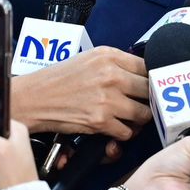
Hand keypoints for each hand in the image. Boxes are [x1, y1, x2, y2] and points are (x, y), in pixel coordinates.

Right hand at [12, 47, 151, 137]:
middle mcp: (111, 75)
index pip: (147, 66)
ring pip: (143, 114)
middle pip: (150, 90)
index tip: (155, 86)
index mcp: (108, 56)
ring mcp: (107, 99)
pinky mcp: (100, 121)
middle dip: (149, 100)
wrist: (34, 98)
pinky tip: (116, 127)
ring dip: (140, 119)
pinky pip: (127, 132)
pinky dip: (124, 133)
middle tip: (145, 104)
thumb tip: (141, 73)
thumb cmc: (59, 79)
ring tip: (132, 118)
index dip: (153, 79)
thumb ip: (115, 63)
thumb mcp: (88, 59)